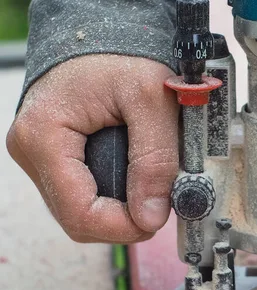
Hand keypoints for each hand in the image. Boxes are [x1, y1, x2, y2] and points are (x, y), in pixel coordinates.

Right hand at [6, 55, 178, 242]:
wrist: (102, 31)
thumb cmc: (119, 53)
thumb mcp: (151, 100)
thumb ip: (156, 159)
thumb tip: (151, 215)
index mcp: (44, 139)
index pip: (79, 214)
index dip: (123, 226)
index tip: (158, 218)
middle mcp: (32, 153)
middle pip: (79, 219)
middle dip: (125, 219)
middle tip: (160, 201)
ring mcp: (41, 157)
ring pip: (82, 210)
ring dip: (120, 208)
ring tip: (148, 184)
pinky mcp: (55, 157)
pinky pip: (84, 193)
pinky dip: (114, 194)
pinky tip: (133, 176)